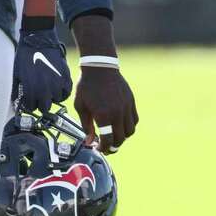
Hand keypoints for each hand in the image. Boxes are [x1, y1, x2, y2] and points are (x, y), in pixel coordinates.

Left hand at [12, 28, 72, 111]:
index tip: (29, 100)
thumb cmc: (25, 56)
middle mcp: (45, 90)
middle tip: (38, 96)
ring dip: (52, 97)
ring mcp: (57, 84)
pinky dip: (63, 92)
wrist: (38, 40)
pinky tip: (57, 87)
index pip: (32, 108)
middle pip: (45, 108)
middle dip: (41, 103)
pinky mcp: (65, 76)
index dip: (29, 104)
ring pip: (57, 100)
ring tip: (48, 89)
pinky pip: (67, 92)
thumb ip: (16, 90)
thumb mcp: (16, 74)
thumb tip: (15, 102)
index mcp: (31, 90)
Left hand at [69, 14, 136, 152]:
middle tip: (106, 146)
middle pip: (120, 139)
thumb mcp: (80, 106)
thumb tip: (89, 141)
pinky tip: (121, 125)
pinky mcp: (131, 101)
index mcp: (103, 115)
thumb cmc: (87, 85)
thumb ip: (86, 125)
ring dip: (123, 137)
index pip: (107, 140)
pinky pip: (134, 120)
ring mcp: (126, 107)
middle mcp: (117, 112)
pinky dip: (129, 126)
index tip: (98, 148)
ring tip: (114, 135)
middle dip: (113, 146)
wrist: (100, 67)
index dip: (103, 148)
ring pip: (130, 131)